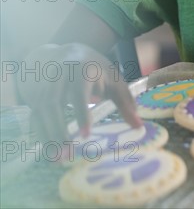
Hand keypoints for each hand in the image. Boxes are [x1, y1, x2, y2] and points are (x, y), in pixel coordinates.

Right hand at [17, 43, 141, 143]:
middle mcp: (60, 77)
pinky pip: (35, 117)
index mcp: (82, 70)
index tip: (86, 134)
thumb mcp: (113, 79)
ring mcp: (45, 85)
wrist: (68, 53)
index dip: (82, 112)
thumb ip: (125, 101)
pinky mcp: (36, 96)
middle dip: (59, 131)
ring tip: (58, 160)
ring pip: (41, 112)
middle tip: (67, 155)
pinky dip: (40, 134)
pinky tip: (48, 151)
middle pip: (54, 104)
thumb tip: (139, 125)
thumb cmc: (95, 68)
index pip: (79, 92)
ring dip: (47, 136)